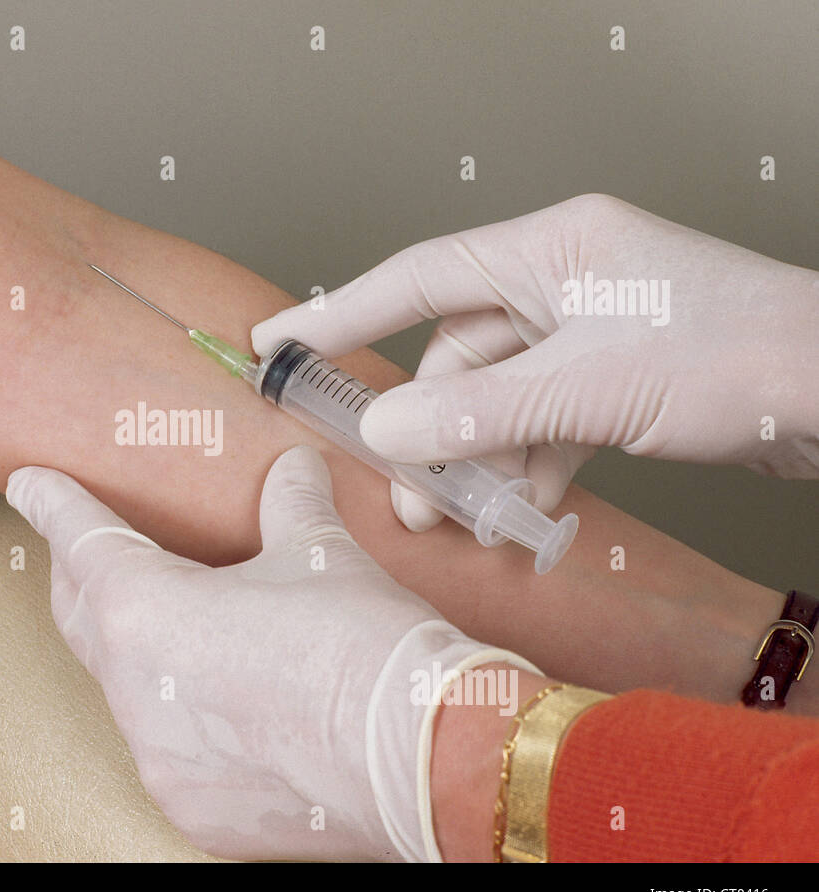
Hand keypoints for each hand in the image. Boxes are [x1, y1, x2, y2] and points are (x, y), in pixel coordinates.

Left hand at [6, 445, 533, 860]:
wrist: (427, 757)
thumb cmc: (365, 646)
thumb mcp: (321, 553)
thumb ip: (290, 504)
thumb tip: (293, 468)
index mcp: (145, 612)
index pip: (82, 542)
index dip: (54, 505)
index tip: (28, 485)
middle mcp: (133, 692)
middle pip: (82, 617)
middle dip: (81, 574)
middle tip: (91, 543)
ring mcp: (159, 759)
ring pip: (124, 689)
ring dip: (136, 650)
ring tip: (178, 624)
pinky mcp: (194, 808)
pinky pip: (166, 748)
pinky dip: (179, 714)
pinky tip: (219, 699)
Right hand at [253, 194, 818, 531]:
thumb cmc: (740, 357)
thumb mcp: (591, 386)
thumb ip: (478, 409)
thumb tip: (385, 425)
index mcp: (552, 248)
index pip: (417, 277)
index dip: (338, 311)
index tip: (275, 339)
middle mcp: (563, 281)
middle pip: (457, 354)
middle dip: (428, 428)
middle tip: (406, 494)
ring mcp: (590, 330)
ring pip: (497, 397)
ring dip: (476, 460)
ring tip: (466, 519)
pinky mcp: (615, 376)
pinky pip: (540, 419)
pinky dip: (525, 464)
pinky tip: (523, 511)